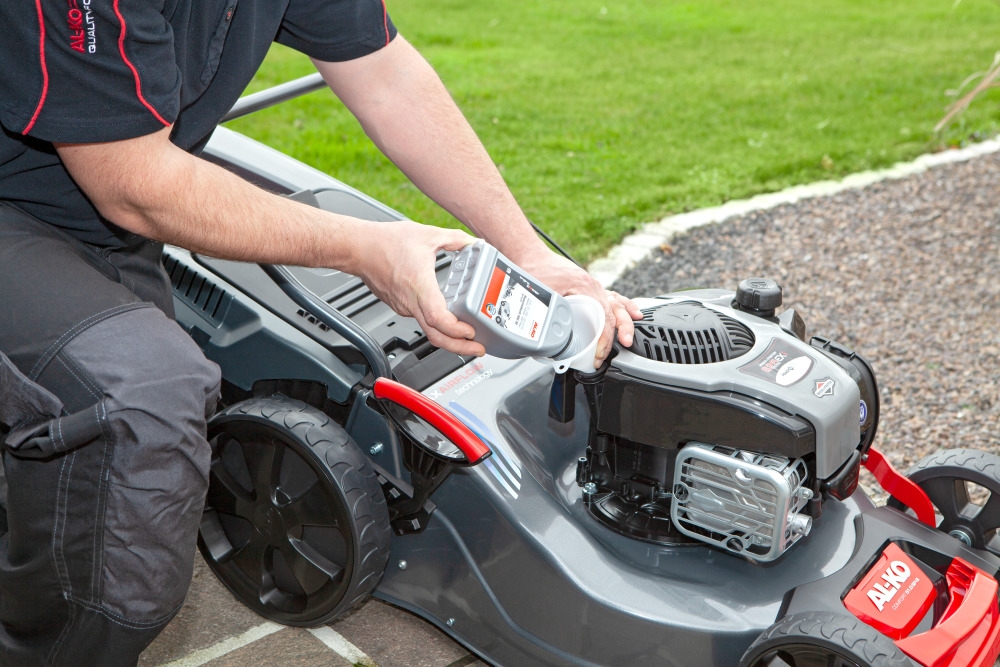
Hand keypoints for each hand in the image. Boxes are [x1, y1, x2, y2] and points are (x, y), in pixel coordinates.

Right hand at [351, 221, 486, 357]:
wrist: (359, 247)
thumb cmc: (385, 243)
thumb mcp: (428, 235)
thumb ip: (455, 238)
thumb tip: (473, 242)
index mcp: (419, 286)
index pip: (438, 319)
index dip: (456, 330)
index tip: (471, 332)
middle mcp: (410, 302)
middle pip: (435, 335)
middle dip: (459, 346)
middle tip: (478, 347)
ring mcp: (403, 306)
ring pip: (428, 329)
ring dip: (449, 336)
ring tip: (468, 335)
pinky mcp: (400, 306)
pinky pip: (420, 319)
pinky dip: (437, 324)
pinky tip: (448, 317)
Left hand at [510, 246, 642, 366]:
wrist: (530, 254)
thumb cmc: (534, 270)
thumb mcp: (541, 295)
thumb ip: (549, 315)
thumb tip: (553, 338)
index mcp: (584, 286)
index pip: (603, 316)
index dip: (604, 338)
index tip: (600, 353)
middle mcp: (592, 285)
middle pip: (614, 310)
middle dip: (622, 330)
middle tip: (624, 345)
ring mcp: (592, 285)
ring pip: (616, 303)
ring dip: (625, 319)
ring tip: (629, 334)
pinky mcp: (587, 286)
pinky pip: (610, 297)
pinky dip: (621, 306)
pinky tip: (631, 312)